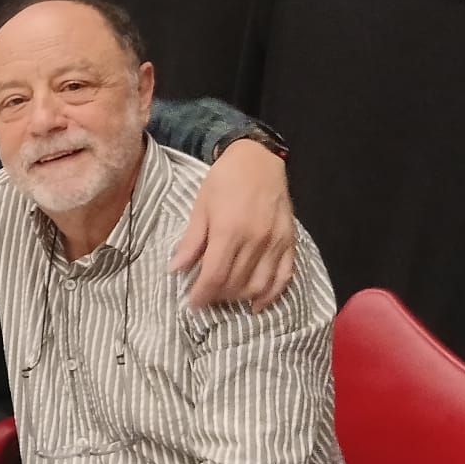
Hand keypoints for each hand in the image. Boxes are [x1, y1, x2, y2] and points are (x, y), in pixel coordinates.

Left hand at [172, 137, 295, 310]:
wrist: (259, 158)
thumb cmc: (224, 180)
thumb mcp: (200, 207)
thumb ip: (191, 241)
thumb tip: (174, 269)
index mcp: (229, 231)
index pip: (214, 276)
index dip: (202, 295)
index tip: (192, 305)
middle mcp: (255, 240)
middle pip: (235, 284)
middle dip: (217, 297)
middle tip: (205, 297)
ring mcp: (276, 242)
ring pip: (259, 285)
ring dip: (240, 298)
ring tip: (226, 297)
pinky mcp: (290, 241)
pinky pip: (284, 276)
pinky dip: (271, 295)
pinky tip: (258, 304)